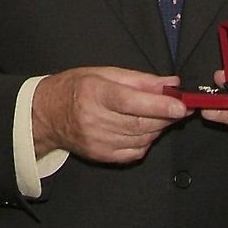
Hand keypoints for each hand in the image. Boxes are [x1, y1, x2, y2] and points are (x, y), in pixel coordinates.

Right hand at [32, 67, 187, 161]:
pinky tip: (141, 129)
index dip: (158, 105)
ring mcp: (97, 141)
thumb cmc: (75, 89)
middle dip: (167, 116)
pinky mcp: (101, 155)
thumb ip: (140, 79)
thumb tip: (171, 83)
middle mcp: (94, 119)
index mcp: (94, 93)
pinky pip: (135, 152)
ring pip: (142, 138)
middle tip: (180, 107)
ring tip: (158, 115)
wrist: (47, 115)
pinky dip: (146, 141)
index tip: (181, 106)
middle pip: (141, 122)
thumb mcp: (104, 73)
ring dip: (158, 127)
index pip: (130, 102)